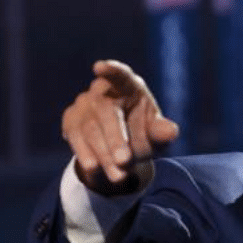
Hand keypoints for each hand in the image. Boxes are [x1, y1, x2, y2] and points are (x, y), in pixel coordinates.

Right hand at [61, 60, 178, 193]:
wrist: (121, 146)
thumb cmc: (144, 132)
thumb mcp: (156, 135)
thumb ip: (162, 132)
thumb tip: (171, 131)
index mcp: (129, 86)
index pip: (121, 75)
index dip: (111, 70)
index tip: (99, 67)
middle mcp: (102, 90)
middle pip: (106, 111)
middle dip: (115, 139)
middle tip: (125, 161)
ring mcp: (83, 103)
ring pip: (90, 129)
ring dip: (104, 154)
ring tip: (119, 176)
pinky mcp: (70, 119)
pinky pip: (75, 137)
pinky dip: (85, 154)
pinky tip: (95, 169)